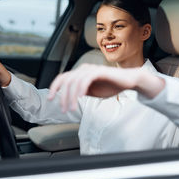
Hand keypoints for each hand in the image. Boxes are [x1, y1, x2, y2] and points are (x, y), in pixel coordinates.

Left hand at [47, 64, 164, 111]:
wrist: (128, 81)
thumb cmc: (111, 85)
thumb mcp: (92, 91)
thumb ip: (81, 92)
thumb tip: (69, 98)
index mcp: (80, 73)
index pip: (63, 78)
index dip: (54, 87)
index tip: (50, 98)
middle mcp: (84, 69)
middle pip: (66, 81)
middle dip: (63, 96)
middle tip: (63, 109)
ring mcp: (91, 69)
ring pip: (75, 81)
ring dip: (71, 96)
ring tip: (71, 108)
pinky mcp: (99, 71)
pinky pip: (86, 79)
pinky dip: (81, 88)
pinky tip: (80, 97)